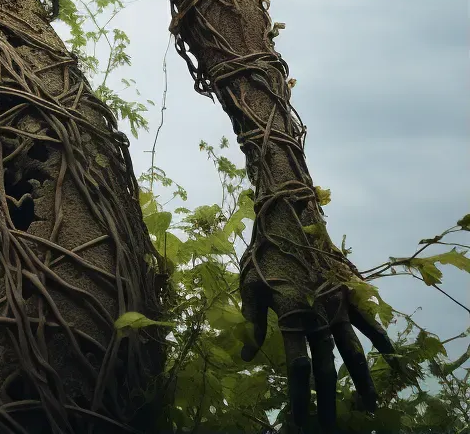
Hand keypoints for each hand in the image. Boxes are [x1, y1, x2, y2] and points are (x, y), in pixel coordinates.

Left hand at [239, 195, 395, 429]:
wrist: (289, 220)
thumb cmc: (263, 254)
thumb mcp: (249, 288)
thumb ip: (251, 323)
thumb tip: (244, 357)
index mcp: (291, 319)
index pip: (297, 368)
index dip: (299, 396)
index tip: (300, 420)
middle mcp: (318, 319)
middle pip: (327, 369)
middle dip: (327, 400)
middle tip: (328, 427)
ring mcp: (338, 307)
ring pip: (354, 353)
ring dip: (362, 382)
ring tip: (368, 407)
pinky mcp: (349, 293)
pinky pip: (369, 321)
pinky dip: (380, 339)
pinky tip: (389, 356)